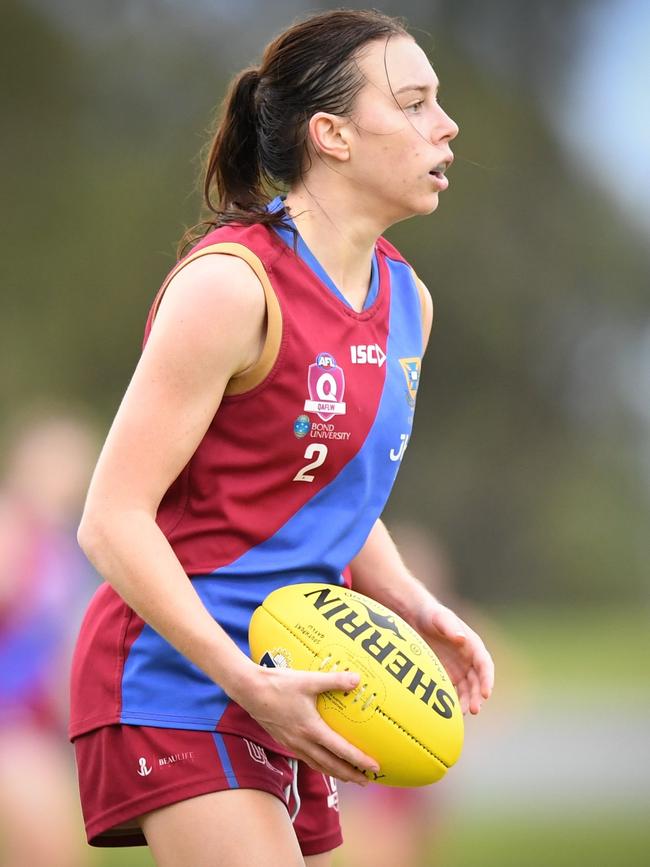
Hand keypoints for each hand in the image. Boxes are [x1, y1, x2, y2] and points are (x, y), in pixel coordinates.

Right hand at [235, 666, 378, 783]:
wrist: (249, 690)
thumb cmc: (279, 684)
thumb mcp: (308, 680)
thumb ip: (334, 680)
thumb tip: (357, 679)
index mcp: (311, 729)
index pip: (340, 750)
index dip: (359, 760)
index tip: (374, 767)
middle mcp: (302, 741)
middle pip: (331, 765)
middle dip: (350, 775)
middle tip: (367, 780)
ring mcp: (292, 743)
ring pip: (318, 765)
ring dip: (335, 772)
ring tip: (349, 776)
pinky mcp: (284, 740)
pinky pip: (306, 758)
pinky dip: (320, 764)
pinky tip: (323, 760)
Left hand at [415, 602, 493, 714]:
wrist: (415, 617)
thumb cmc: (431, 615)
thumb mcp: (440, 618)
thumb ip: (450, 627)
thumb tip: (462, 639)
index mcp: (473, 645)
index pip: (485, 665)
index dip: (487, 680)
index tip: (486, 693)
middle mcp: (469, 659)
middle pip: (478, 681)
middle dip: (478, 696)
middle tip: (474, 710)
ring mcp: (459, 668)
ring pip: (468, 689)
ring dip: (469, 701)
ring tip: (464, 714)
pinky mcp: (447, 674)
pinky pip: (455, 690)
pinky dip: (456, 701)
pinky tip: (451, 712)